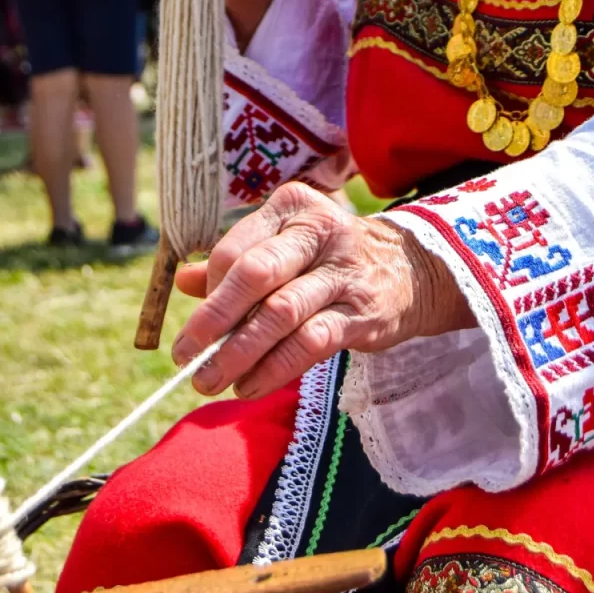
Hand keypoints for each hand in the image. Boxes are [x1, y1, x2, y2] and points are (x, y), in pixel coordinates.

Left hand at [171, 182, 474, 399]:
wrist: (410, 269)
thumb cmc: (329, 258)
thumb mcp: (286, 246)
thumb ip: (236, 261)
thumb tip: (182, 282)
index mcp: (293, 207)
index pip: (235, 249)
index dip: (209, 292)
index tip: (196, 327)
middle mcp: (320, 231)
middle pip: (255, 274)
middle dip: (213, 320)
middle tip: (184, 356)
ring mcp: (344, 271)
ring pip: (279, 314)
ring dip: (238, 353)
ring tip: (210, 380)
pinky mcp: (362, 312)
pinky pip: (309, 343)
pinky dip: (273, 369)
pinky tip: (251, 385)